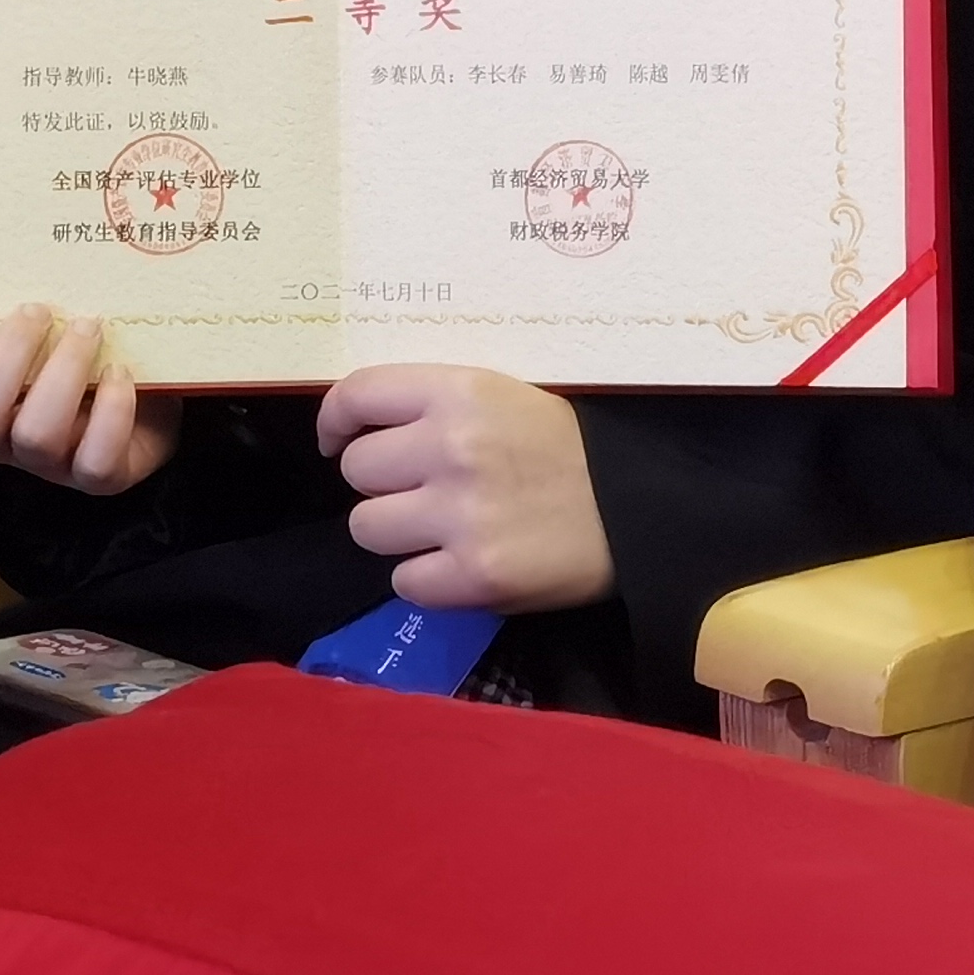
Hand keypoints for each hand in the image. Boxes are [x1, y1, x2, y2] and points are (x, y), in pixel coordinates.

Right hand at [0, 304, 180, 493]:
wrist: (147, 389)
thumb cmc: (72, 346)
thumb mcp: (29, 324)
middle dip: (5, 358)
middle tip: (36, 310)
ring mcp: (47, 463)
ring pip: (35, 435)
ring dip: (64, 370)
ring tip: (88, 326)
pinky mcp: (100, 476)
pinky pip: (95, 459)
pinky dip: (111, 411)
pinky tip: (119, 373)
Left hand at [316, 366, 613, 613]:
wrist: (637, 511)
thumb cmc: (566, 450)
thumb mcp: (502, 397)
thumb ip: (433, 406)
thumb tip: (355, 428)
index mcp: (459, 392)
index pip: (358, 395)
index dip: (336, 421)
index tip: (338, 440)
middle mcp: (451, 448)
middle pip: (357, 470)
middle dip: (381, 483)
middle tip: (420, 490)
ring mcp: (460, 515)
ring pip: (367, 528)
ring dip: (397, 533)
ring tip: (439, 531)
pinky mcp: (474, 576)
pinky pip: (405, 582)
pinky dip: (426, 579)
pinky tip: (460, 565)